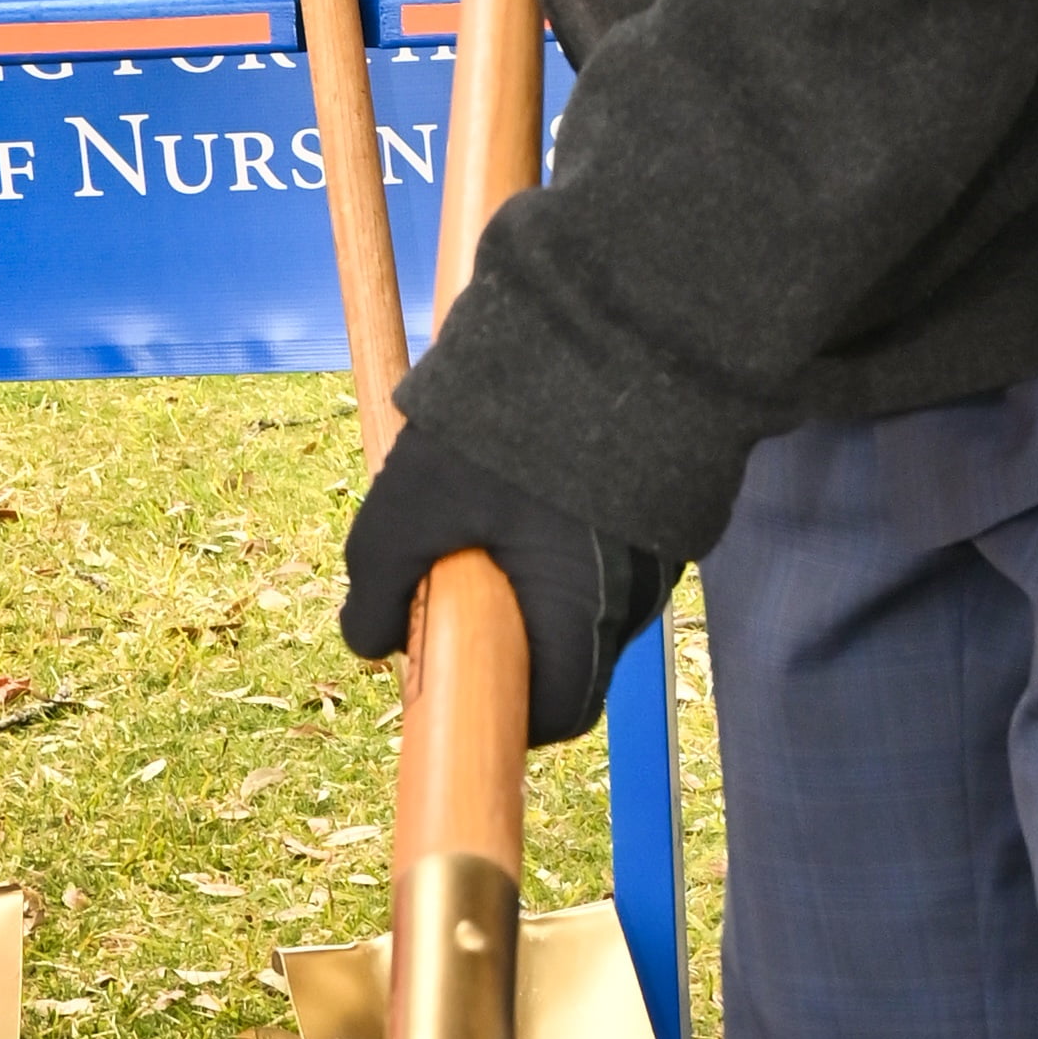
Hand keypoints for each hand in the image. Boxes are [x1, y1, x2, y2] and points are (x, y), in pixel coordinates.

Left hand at [340, 416, 673, 746]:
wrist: (604, 323)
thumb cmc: (501, 428)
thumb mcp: (409, 508)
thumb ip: (376, 586)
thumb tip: (372, 644)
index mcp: (580, 611)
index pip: (559, 715)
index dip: (504, 715)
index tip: (460, 678)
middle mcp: (635, 595)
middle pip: (573, 659)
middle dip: (514, 640)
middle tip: (463, 585)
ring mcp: (659, 553)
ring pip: (591, 605)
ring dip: (539, 585)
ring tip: (495, 516)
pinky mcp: (666, 511)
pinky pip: (612, 557)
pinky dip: (571, 545)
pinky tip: (535, 486)